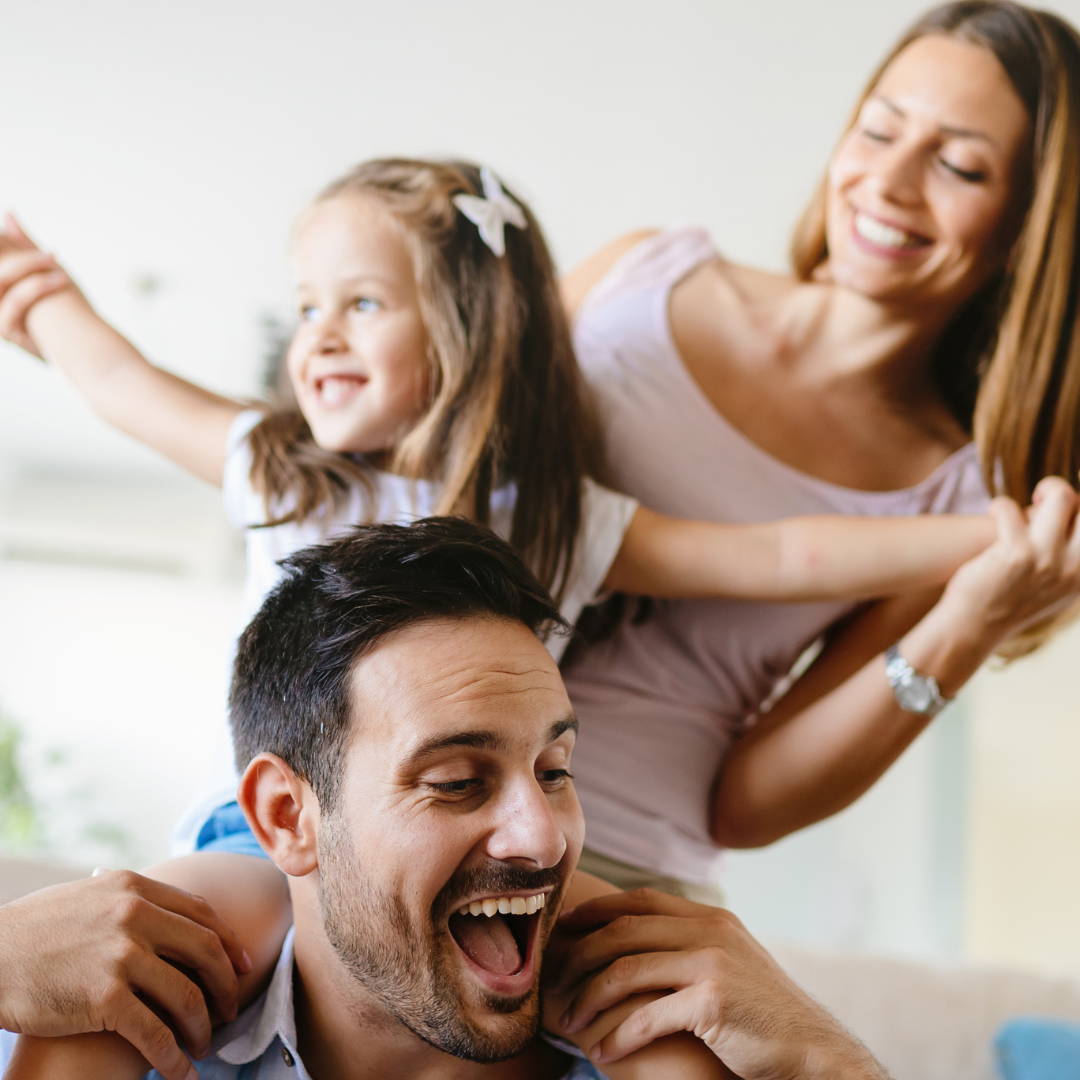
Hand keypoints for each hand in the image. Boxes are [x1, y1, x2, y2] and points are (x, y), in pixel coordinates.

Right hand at [0, 214, 75, 357]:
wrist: (82, 349)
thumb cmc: (63, 308)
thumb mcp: (41, 271)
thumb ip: (20, 244)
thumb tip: (8, 213)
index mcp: (0, 287)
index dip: (3, 243)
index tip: (11, 232)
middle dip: (17, 257)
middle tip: (45, 250)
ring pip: (0, 280)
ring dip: (28, 266)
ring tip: (54, 260)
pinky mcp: (4, 332)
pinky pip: (13, 303)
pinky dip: (37, 287)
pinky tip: (62, 279)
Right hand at [0, 869, 251, 1079]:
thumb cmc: (30, 933)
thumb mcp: (86, 897)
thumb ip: (128, 901)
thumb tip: (162, 912)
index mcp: (134, 887)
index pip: (201, 913)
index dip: (227, 943)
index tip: (241, 965)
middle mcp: (135, 914)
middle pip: (205, 951)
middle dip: (226, 985)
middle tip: (231, 1010)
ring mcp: (122, 954)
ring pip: (187, 995)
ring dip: (203, 1027)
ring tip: (204, 1046)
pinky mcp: (105, 995)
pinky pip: (156, 1032)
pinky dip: (175, 1058)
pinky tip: (181, 1074)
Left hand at [551, 890, 886, 1079]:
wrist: (814, 1050)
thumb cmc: (765, 1015)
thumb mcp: (732, 962)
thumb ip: (693, 944)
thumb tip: (644, 940)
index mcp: (710, 917)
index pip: (640, 901)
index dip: (597, 911)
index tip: (565, 929)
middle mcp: (709, 929)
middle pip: (624, 931)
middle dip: (581, 956)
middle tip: (554, 983)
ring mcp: (711, 961)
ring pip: (627, 970)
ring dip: (590, 999)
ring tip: (570, 1025)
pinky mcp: (713, 999)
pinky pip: (647, 1014)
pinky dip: (618, 1034)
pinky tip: (602, 1053)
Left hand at [934, 477, 1079, 650]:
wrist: (975, 628)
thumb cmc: (1012, 601)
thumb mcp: (1057, 587)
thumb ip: (1073, 560)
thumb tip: (1075, 516)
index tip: (1067, 505)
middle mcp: (1075, 568)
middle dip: (1063, 492)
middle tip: (1041, 499)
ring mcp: (1047, 560)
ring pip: (1061, 497)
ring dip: (1040, 491)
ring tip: (1019, 507)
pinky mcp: (1015, 554)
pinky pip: (1011, 508)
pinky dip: (1001, 506)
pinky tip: (995, 514)